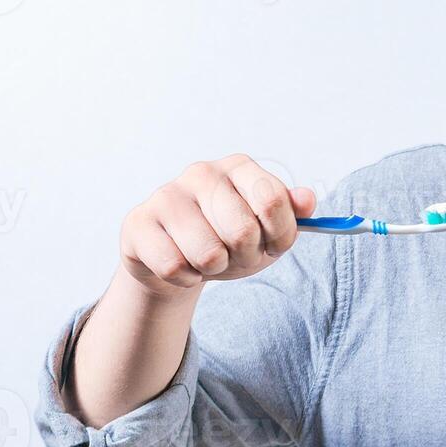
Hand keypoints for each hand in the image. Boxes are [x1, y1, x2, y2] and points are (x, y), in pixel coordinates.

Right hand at [119, 154, 315, 298]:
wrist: (176, 259)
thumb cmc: (227, 239)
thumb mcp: (267, 229)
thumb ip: (291, 214)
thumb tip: (307, 200)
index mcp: (239, 167)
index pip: (273, 200)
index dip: (279, 235)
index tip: (272, 245)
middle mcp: (202, 173)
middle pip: (243, 230)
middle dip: (246, 256)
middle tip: (236, 255)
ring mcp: (166, 195)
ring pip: (208, 253)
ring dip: (215, 269)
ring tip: (209, 259)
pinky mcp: (138, 222)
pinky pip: (174, 267)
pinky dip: (186, 278)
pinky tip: (183, 265)